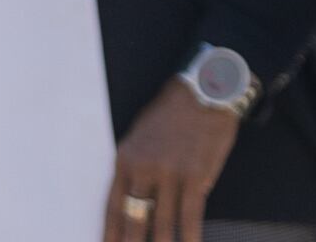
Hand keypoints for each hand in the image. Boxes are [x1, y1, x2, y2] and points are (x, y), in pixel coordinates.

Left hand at [105, 78, 242, 241]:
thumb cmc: (172, 111)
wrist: (205, 89)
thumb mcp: (140, 135)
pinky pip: (191, 215)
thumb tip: (138, 200)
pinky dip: (190, 235)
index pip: (113, 207)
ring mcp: (171, 174)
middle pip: (134, 219)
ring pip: (162, 223)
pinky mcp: (196, 176)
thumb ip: (135, 167)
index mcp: (125, 159)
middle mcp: (144, 169)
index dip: (110, 233)